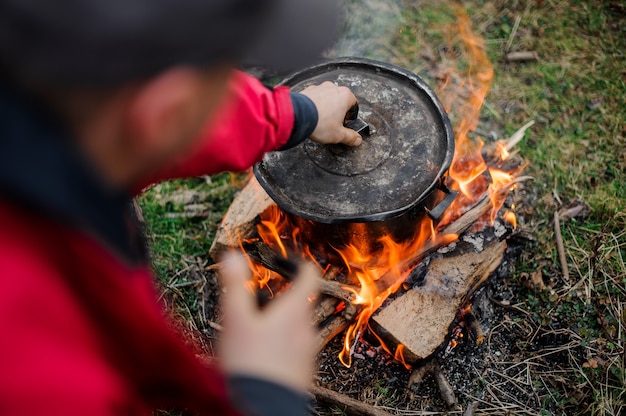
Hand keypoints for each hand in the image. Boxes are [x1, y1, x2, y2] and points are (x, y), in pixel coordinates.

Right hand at [217, 252, 319, 391]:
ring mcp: (308, 351)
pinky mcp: (303, 371)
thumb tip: (234, 256)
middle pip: (300, 301)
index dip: (299, 265)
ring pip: (296, 326)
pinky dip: (280, 343)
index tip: (287, 263)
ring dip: (279, 322)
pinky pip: (294, 348)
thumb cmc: (249, 363)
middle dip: (280, 297)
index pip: (309, 275)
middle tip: (257, 301)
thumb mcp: (236, 318)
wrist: (261, 408)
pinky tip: (260, 355)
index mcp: (295, 310)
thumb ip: (236, 284)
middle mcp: (307, 329)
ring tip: (253, 330)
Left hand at [300, 81, 362, 146]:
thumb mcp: (338, 135)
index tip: (344, 125)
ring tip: (320, 120)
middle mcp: (333, 88)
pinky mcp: (308, 90)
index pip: (354, 106)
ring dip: (326, 108)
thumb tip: (357, 139)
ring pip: (327, 98)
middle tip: (332, 124)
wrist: (297, 116)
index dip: (349, 118)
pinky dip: (314, 105)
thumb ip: (350, 137)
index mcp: (345, 95)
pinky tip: (312, 115)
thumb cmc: (319, 122)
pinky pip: (314, 98)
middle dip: (337, 112)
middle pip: (340, 101)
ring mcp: (319, 87)